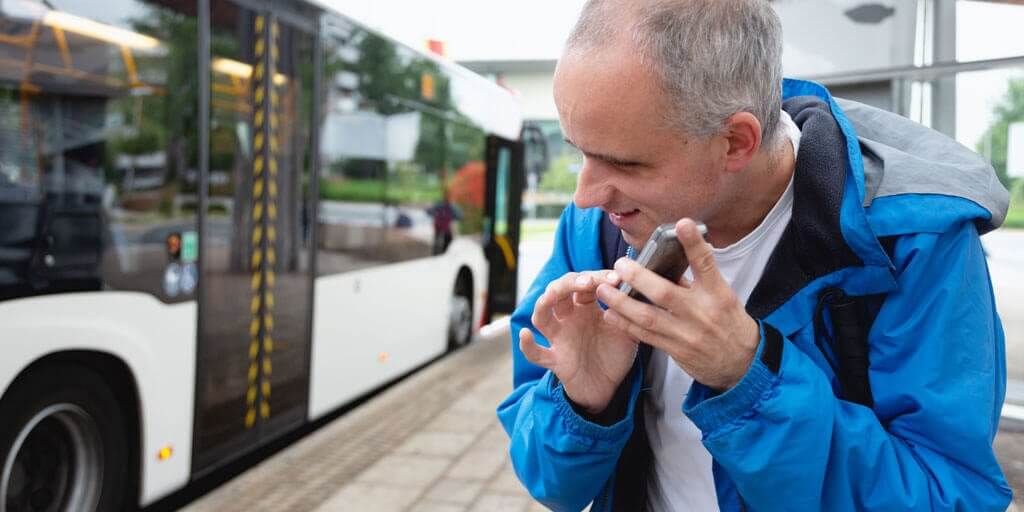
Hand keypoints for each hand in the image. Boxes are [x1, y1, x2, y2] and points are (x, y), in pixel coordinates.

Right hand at [519, 270, 638, 413]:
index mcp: (586, 307)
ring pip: (541, 316)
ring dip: (543, 304)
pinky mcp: (555, 360)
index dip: (597, 278)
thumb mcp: (628, 331)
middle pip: (559, 291)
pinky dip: (527, 345)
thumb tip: (633, 289)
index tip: (616, 278)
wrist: (609, 388)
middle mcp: (569, 318)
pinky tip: (525, 335)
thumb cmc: (614, 355)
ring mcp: (559, 338)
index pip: (585, 283)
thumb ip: (629, 313)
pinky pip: (535, 353)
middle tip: (589, 282)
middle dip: (570, 283)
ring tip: (551, 296)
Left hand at [595, 219, 759, 391]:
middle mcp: (701, 312)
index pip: (705, 264)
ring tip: (603, 289)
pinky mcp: (676, 350)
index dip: (694, 243)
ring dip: (621, 303)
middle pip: (665, 293)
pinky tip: (610, 314)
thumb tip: (667, 261)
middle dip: (639, 277)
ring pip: (648, 316)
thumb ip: (697, 281)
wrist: (742, 363)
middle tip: (620, 265)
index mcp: (717, 293)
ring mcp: (687, 333)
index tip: (682, 223)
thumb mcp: (722, 297)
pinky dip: (625, 324)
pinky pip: (645, 336)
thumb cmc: (729, 323)